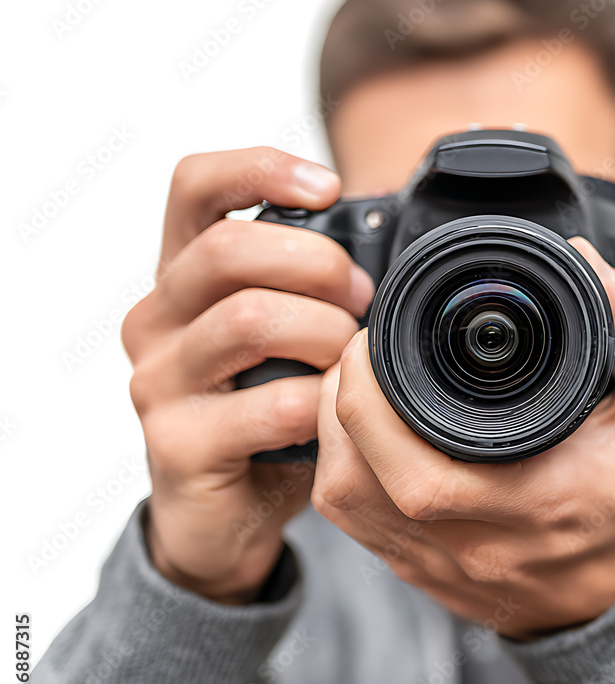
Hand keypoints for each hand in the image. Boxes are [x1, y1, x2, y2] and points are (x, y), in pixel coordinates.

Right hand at [121, 147, 374, 603]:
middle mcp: (156, 319)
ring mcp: (158, 382)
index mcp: (182, 277)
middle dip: (318, 266)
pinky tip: (336, 412)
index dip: (262, 169)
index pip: (195, 186)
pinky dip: (322, 403)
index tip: (329, 187)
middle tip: (363, 300)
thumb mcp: (284, 337)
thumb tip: (391, 233)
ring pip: (250, 320)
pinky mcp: (177, 443)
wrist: (223, 514)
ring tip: (351, 359)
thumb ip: (310, 285)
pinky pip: (269, 405)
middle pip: (229, 250)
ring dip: (326, 334)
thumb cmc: (265, 412)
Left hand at [311, 240, 614, 639]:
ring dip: (332, 428)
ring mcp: (430, 562)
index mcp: (528, 505)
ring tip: (358, 379)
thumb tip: (584, 262)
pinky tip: (360, 428)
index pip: (419, 468)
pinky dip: (339, 462)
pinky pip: (344, 518)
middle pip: (355, 480)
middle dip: (341, 397)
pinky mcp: (409, 568)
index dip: (374, 392)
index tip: (383, 333)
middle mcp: (469, 544)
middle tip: (364, 347)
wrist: (610, 595)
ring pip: (339, 497)